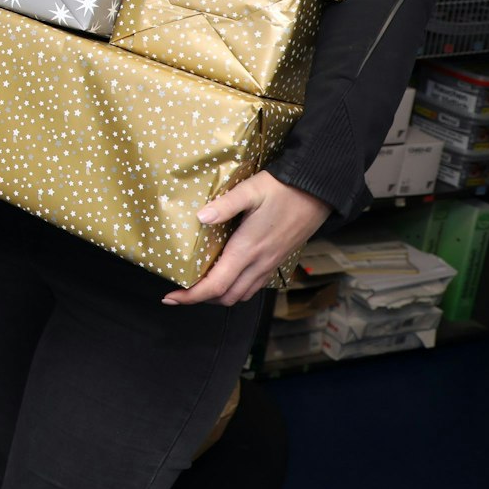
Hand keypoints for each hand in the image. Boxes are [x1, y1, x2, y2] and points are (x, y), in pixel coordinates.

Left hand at [163, 171, 331, 306]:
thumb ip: (225, 204)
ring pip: (242, 295)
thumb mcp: (251, 190)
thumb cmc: (282, 189)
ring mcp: (270, 264)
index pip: (216, 285)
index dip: (191, 296)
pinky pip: (254, 286)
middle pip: (227, 297)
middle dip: (201, 299)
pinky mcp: (277, 261)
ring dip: (219, 296)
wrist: (318, 192)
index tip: (170, 297)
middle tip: (180, 291)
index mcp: (247, 249)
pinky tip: (226, 276)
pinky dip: (236, 289)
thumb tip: (200, 216)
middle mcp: (259, 263)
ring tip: (199, 286)